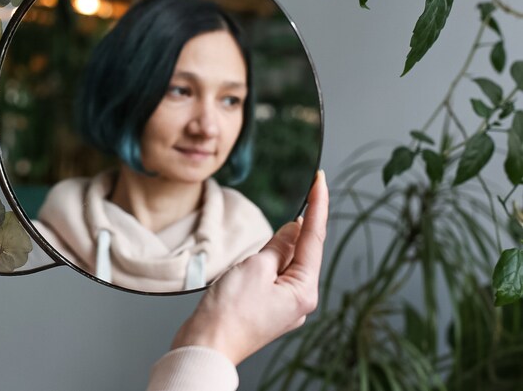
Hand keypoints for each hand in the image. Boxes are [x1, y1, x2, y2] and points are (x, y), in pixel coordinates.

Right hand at [171, 170, 328, 364]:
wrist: (205, 346)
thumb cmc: (229, 313)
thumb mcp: (256, 267)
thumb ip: (278, 246)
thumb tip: (294, 230)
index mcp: (303, 291)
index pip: (314, 239)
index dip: (317, 206)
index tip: (321, 180)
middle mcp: (298, 300)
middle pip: (301, 252)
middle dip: (291, 232)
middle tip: (284, 210)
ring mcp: (283, 306)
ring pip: (284, 264)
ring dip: (272, 251)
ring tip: (250, 260)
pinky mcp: (265, 308)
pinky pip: (271, 277)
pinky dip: (264, 263)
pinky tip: (251, 263)